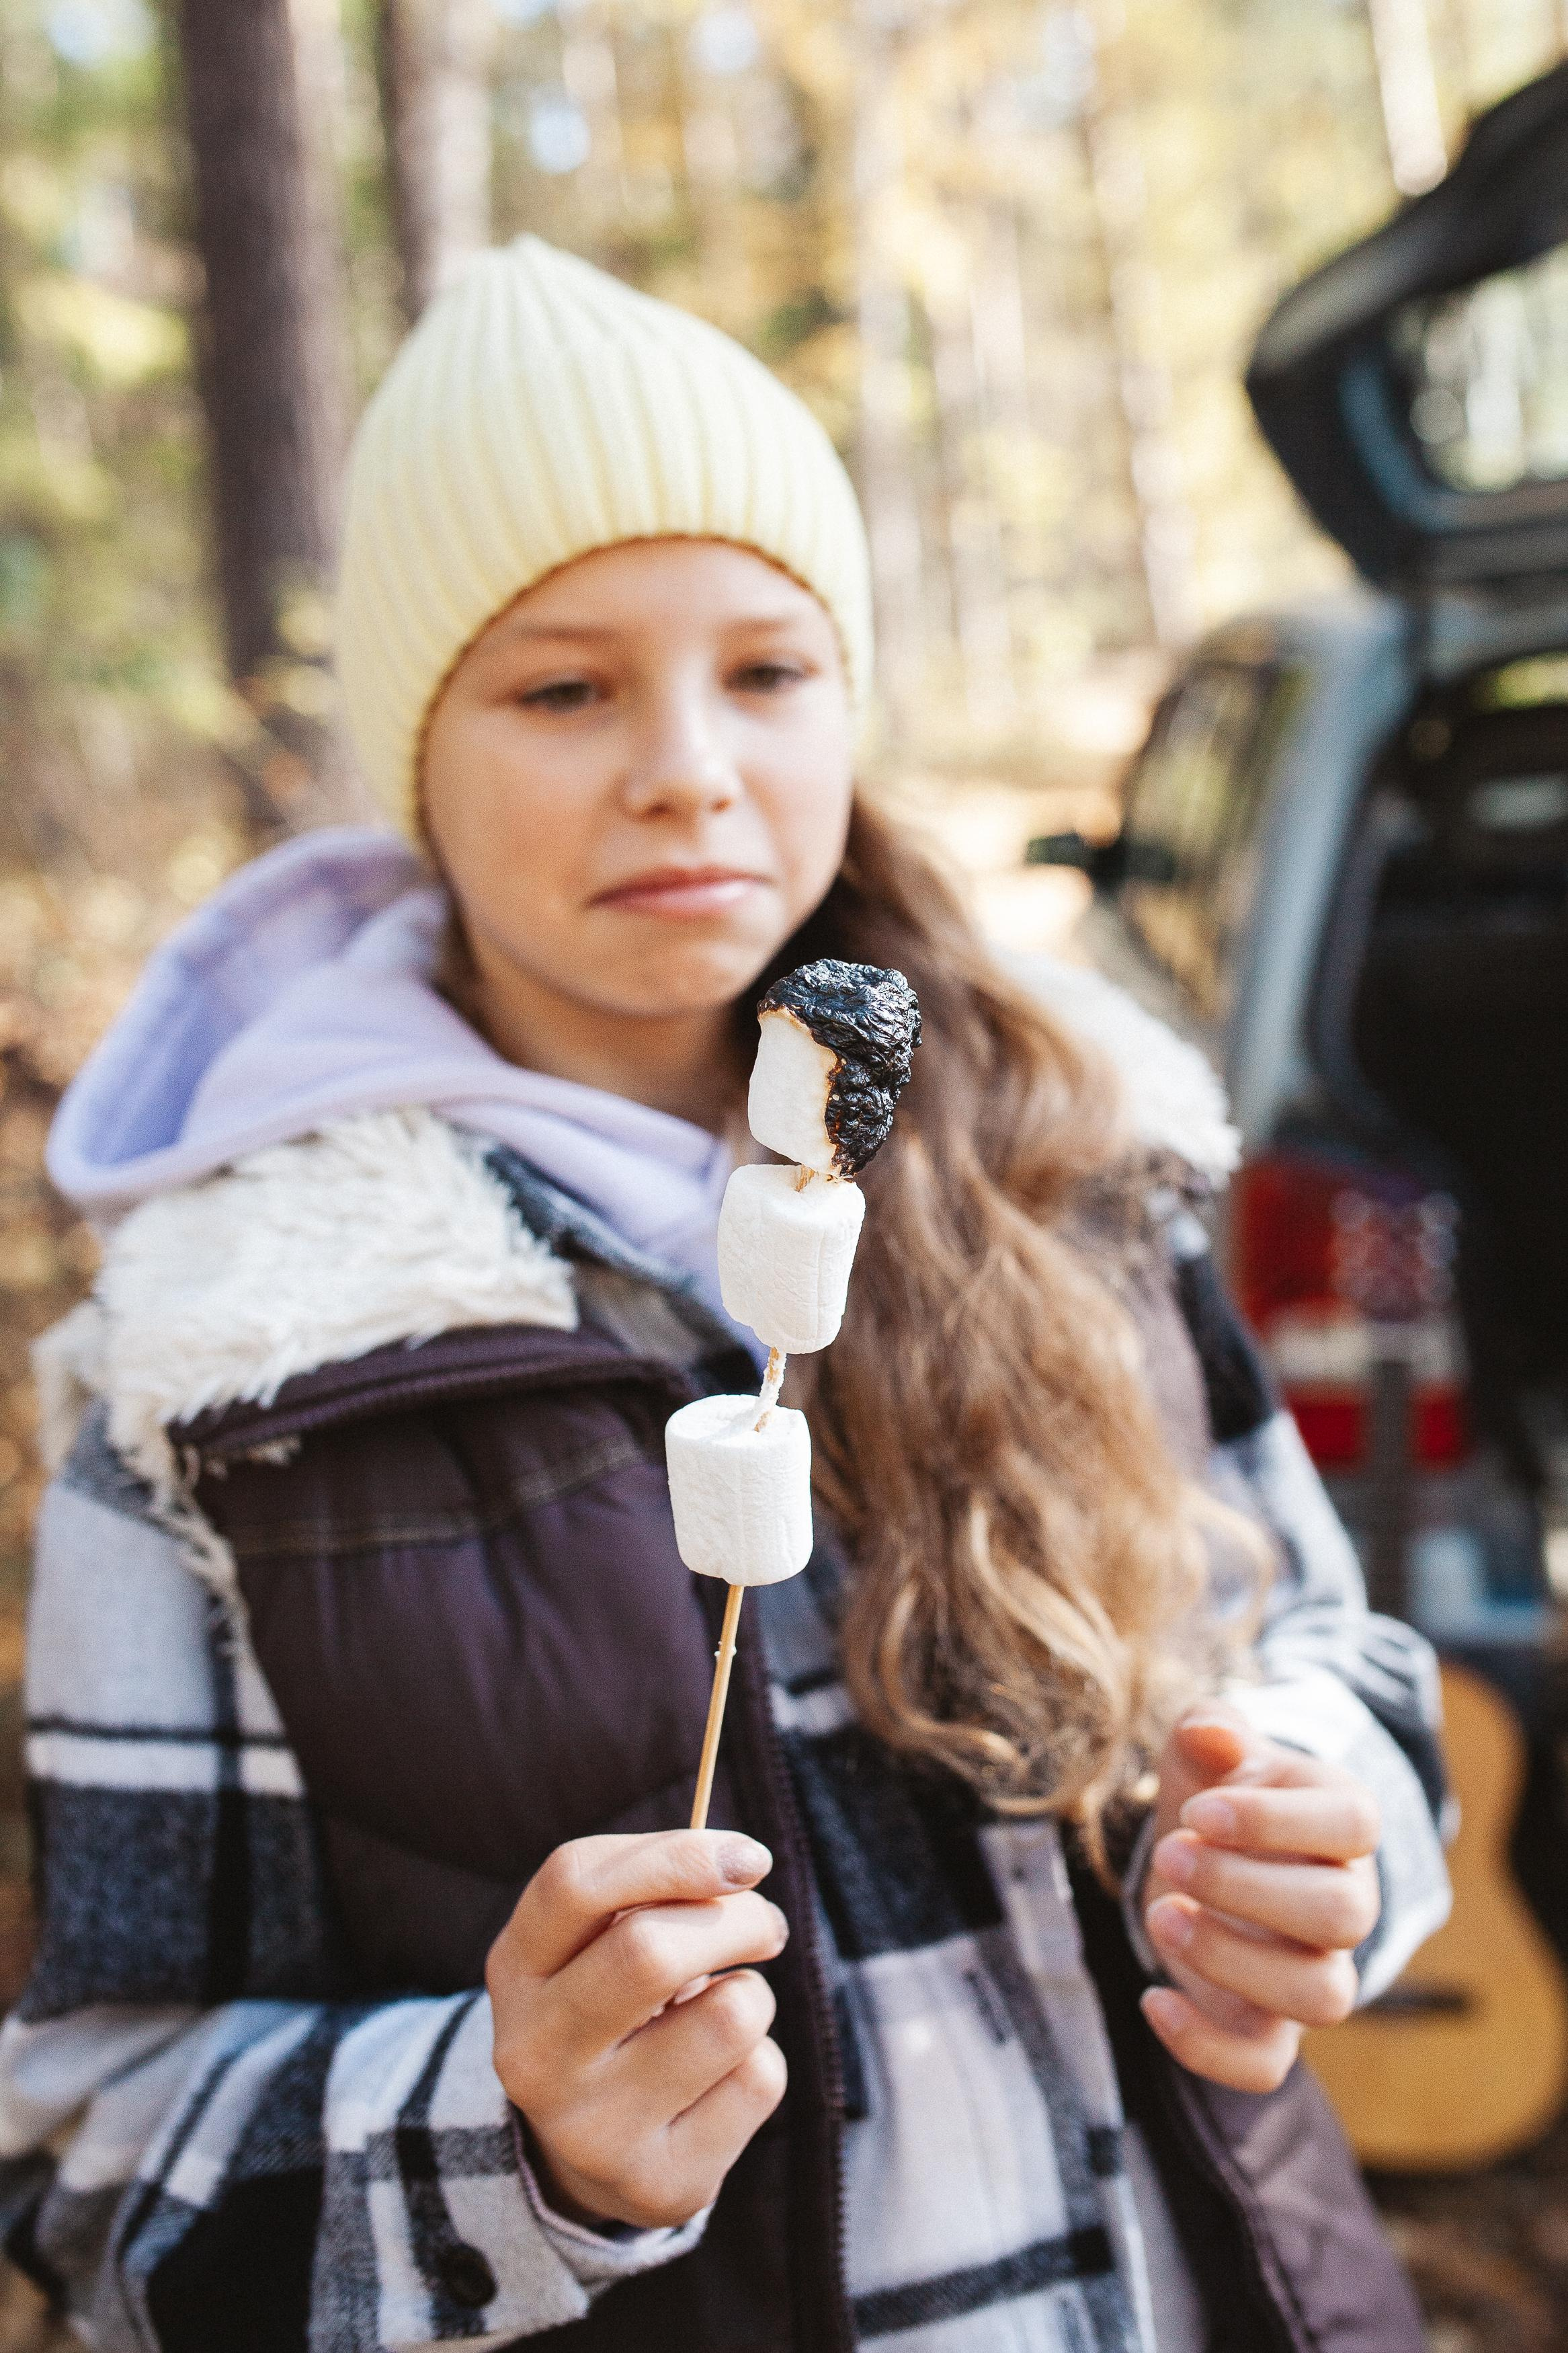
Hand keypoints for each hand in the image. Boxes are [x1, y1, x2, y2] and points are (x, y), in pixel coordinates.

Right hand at [488, 1829, 788, 2230]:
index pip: (574, 1883)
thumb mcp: (599, 1939)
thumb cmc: (614, 2005)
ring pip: (725, 2016)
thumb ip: (650, 1888)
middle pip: (648, 1951)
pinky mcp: (654, 2182)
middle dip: (738, 1919)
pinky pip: (756, 2081)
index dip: (674, 1855)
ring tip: (725, 2010)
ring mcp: (590, 2128)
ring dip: (751, 1994)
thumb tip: (740, 1863)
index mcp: (515, 1969)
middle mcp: (535, 2053)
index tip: (748, 1856)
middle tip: (765, 1925)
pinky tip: (719, 2080)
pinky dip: (760, 2061)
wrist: (591, 2152)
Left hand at [1139, 1707, 1380, 2092]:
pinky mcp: (1268, 2025)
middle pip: (1344, 1915)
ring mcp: (1314, 1970)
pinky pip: (1265, 2066)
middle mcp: (1348, 1903)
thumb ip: (1208, 1729)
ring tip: (1160, 1915)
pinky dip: (1207, 2047)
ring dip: (1232, 1959)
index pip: (1354, 1825)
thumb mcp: (1205, 1749)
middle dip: (1246, 1887)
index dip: (1275, 1821)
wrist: (1199, 1851)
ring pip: (1322, 1996)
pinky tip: (1152, 1998)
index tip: (1198, 1813)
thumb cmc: (1214, 1792)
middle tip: (1170, 1856)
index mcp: (1342, 1823)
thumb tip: (1209, 1732)